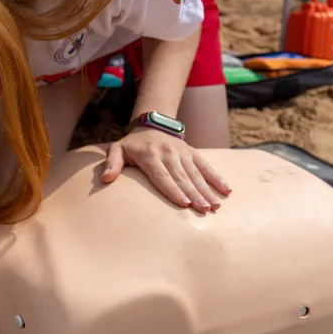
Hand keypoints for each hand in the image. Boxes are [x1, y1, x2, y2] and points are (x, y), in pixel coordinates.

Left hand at [101, 127, 231, 211]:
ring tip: (214, 205)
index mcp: (150, 156)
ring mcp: (183, 153)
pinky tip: (226, 190)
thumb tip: (106, 179)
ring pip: (196, 174)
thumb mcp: (117, 150)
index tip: (183, 203)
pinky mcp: (192, 153)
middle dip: (194, 194)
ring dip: (206, 190)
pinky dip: (217, 177)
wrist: (152, 124)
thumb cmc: (133, 145)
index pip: (162, 176)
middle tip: (204, 209)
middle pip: (182, 177)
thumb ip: (112, 163)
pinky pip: (206, 166)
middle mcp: (168, 153)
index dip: (173, 189)